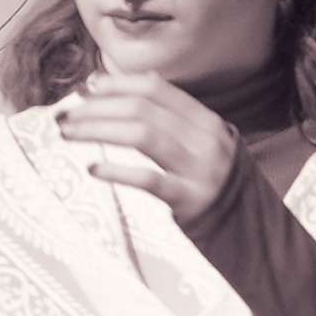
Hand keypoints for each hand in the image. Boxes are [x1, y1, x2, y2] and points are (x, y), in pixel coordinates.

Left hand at [55, 71, 236, 224]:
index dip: (116, 84)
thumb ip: (172, 120)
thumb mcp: (203, 145)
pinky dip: (118, 171)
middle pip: (143, 109)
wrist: (252, 231)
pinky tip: (93, 168)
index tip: (85, 88)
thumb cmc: (214, 185)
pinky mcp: (193, 200)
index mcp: (206, 120)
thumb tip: (129, 86)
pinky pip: (150, 180)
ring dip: (98, 131)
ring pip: (142, 136)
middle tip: (63, 115)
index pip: (155, 89)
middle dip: (97, 108)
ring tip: (67, 135)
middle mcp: (206, 139)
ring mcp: (201, 170)